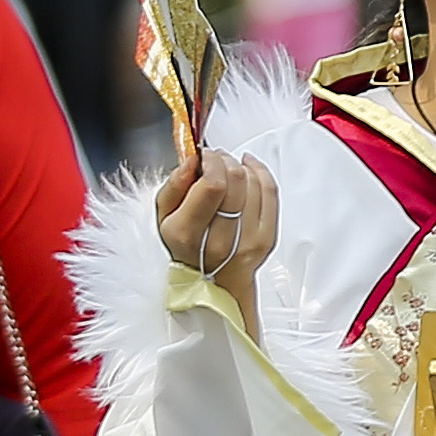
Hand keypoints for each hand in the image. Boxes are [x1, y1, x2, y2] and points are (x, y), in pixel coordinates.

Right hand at [153, 151, 276, 329]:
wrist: (214, 279)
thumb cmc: (187, 245)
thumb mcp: (164, 217)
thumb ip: (174, 185)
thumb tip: (193, 160)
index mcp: (188, 234)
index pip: (213, 186)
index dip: (211, 162)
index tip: (204, 155)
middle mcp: (220, 240)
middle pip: (236, 181)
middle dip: (225, 160)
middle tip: (216, 157)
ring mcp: (249, 241)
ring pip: (255, 184)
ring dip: (241, 166)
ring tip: (229, 164)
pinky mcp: (268, 238)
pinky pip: (272, 194)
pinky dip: (261, 173)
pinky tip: (250, 167)